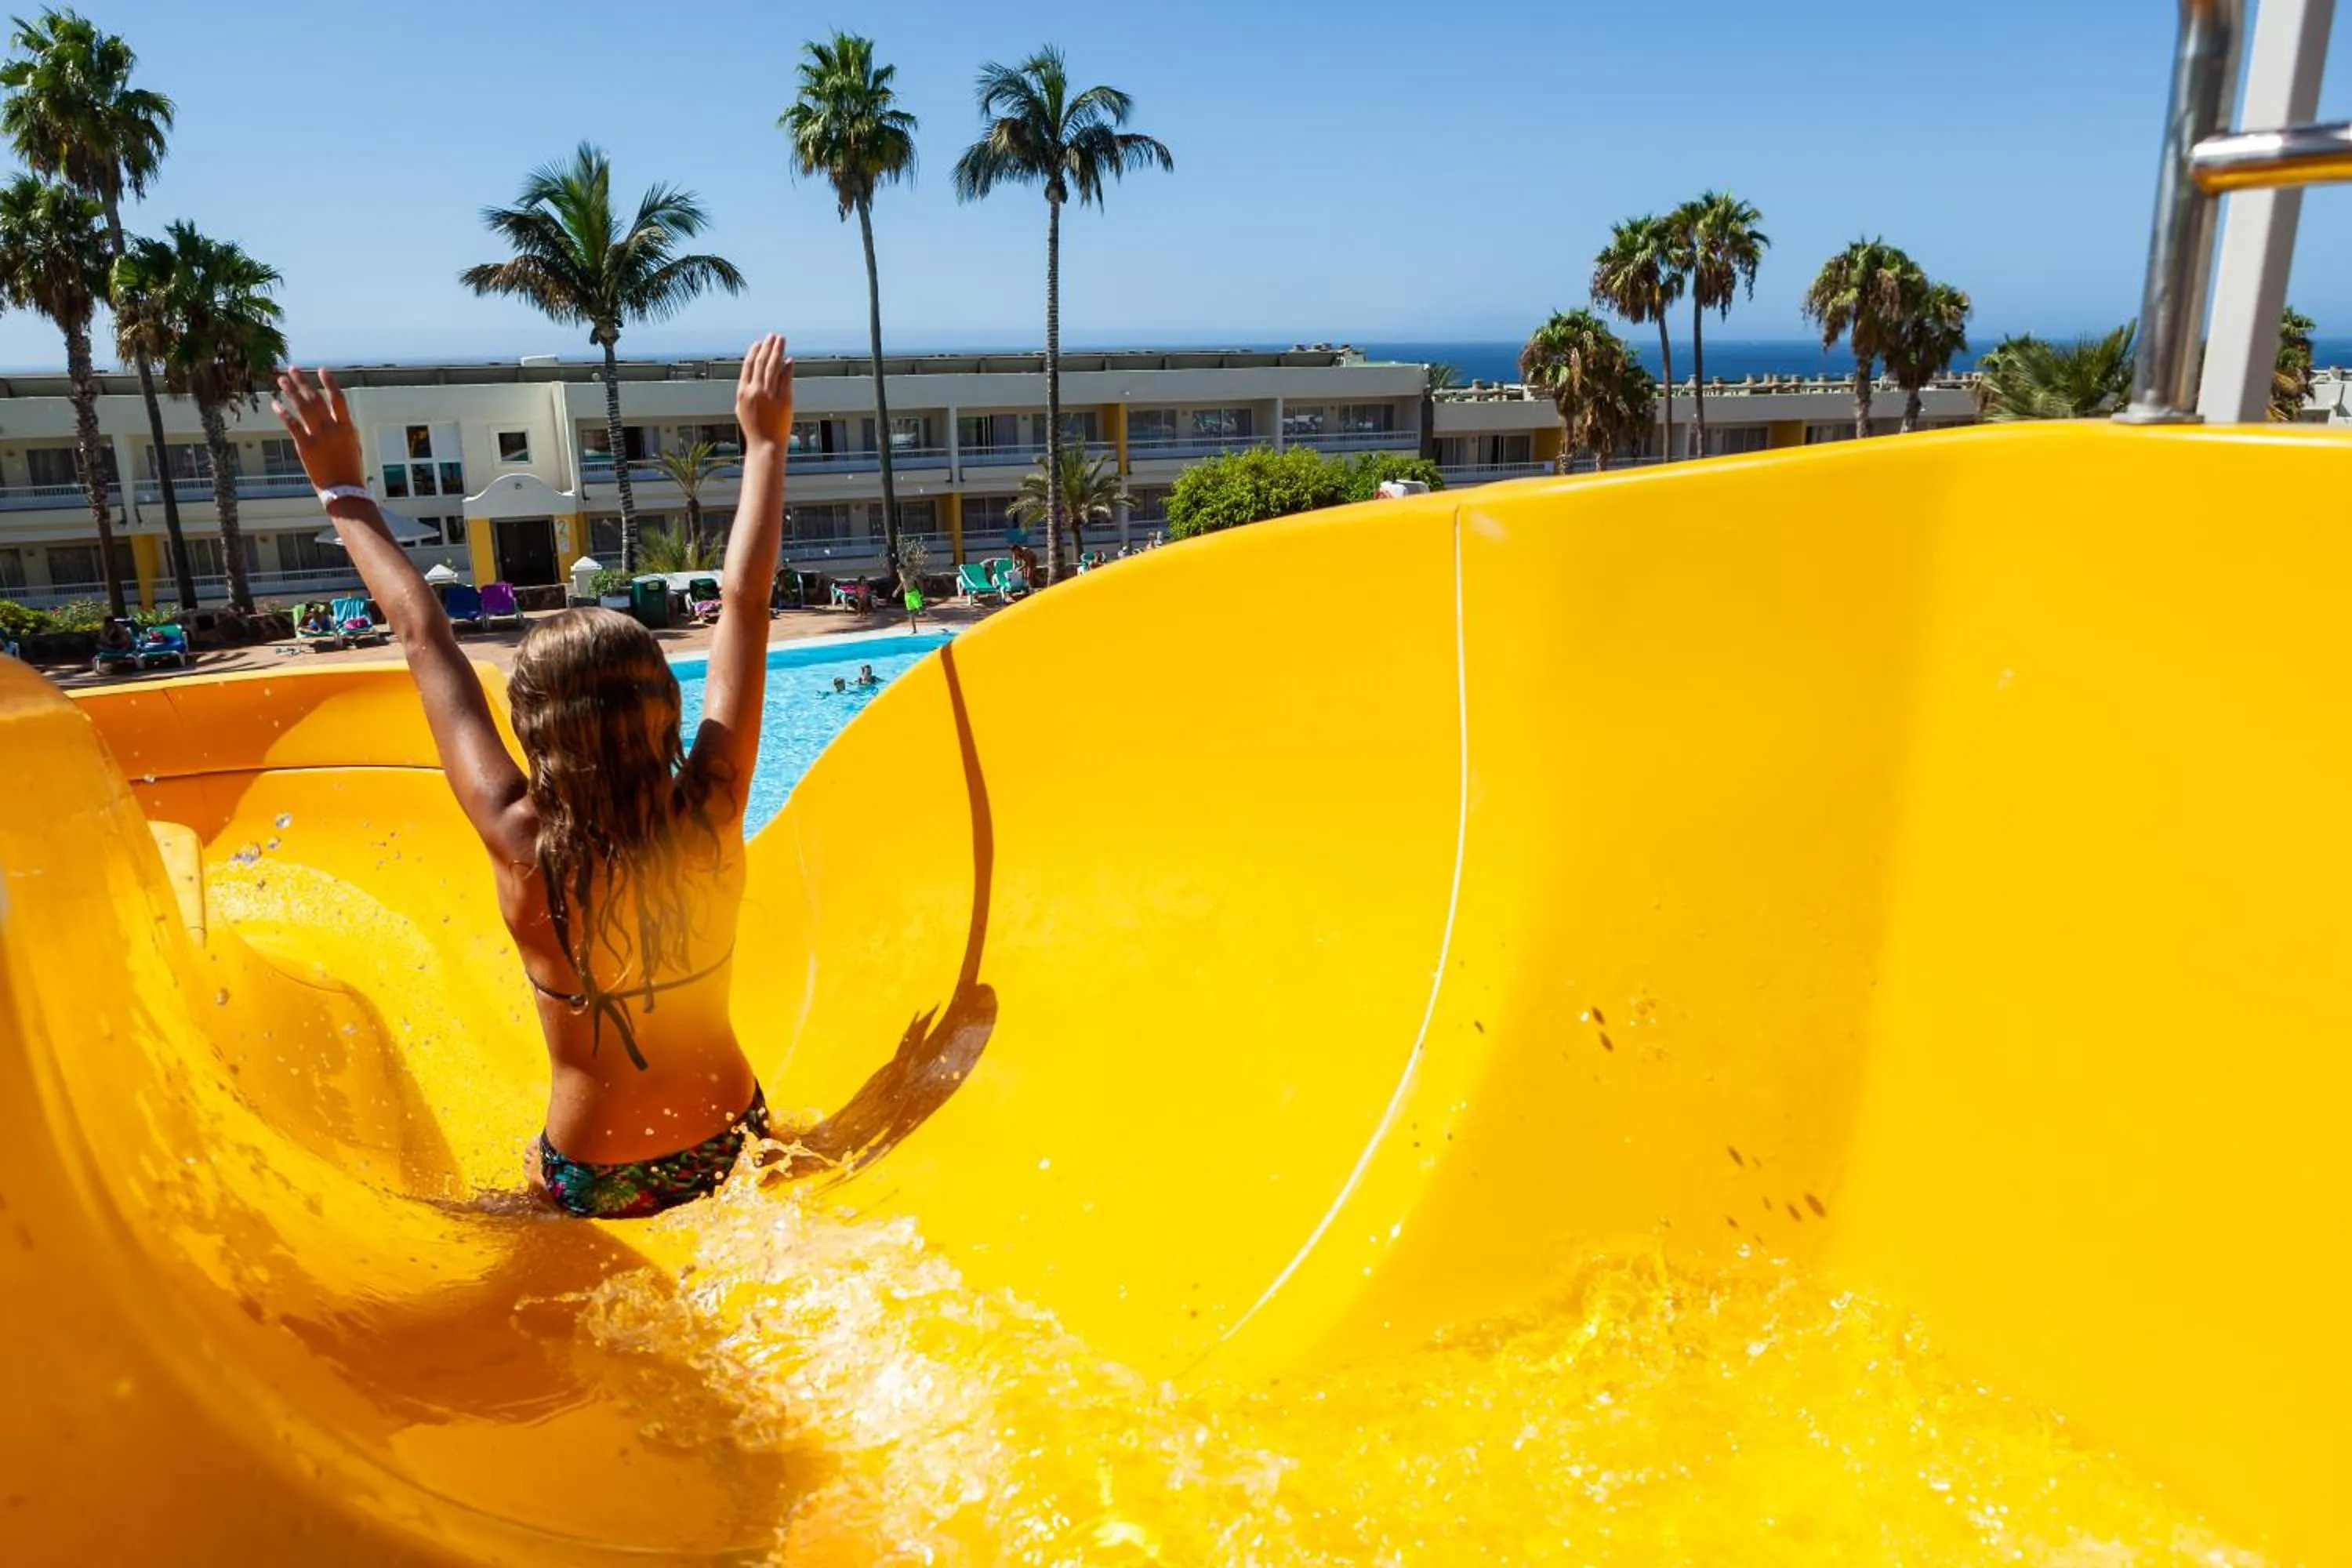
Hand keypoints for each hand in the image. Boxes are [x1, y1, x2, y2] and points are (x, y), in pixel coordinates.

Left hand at [272, 367, 365, 491]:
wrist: (344, 491)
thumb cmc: (350, 470)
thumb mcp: (351, 445)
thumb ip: (341, 429)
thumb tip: (331, 416)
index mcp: (347, 428)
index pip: (338, 399)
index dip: (330, 383)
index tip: (322, 369)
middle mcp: (333, 429)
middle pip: (315, 399)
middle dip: (303, 382)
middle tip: (292, 369)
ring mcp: (319, 437)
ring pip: (303, 408)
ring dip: (291, 392)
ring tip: (282, 380)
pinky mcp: (305, 447)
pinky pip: (292, 426)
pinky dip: (283, 414)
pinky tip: (275, 404)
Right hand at [735, 334, 793, 453]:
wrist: (765, 444)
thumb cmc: (754, 428)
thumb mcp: (743, 408)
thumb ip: (747, 390)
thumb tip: (752, 378)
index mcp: (743, 392)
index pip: (748, 366)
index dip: (754, 352)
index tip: (759, 342)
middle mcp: (756, 391)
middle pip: (762, 362)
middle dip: (768, 346)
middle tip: (773, 336)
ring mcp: (770, 395)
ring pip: (774, 366)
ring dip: (778, 351)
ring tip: (781, 340)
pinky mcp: (784, 400)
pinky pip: (786, 379)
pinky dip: (788, 368)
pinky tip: (790, 360)